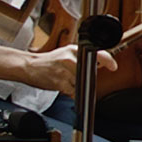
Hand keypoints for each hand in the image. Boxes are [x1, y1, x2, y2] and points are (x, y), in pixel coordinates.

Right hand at [0, 45, 119, 95]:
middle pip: (90, 72)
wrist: (28, 66)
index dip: (108, 60)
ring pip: (82, 83)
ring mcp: (65, 71)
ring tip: (65, 79)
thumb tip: (100, 64)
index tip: (113, 66)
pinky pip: (73, 91)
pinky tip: (62, 85)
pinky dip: (71, 92)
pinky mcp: (60, 82)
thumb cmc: (48, 61)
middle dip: (87, 76)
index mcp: (74, 49)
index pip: (97, 53)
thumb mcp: (67, 53)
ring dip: (76, 85)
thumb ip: (83, 57)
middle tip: (79, 76)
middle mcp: (70, 58)